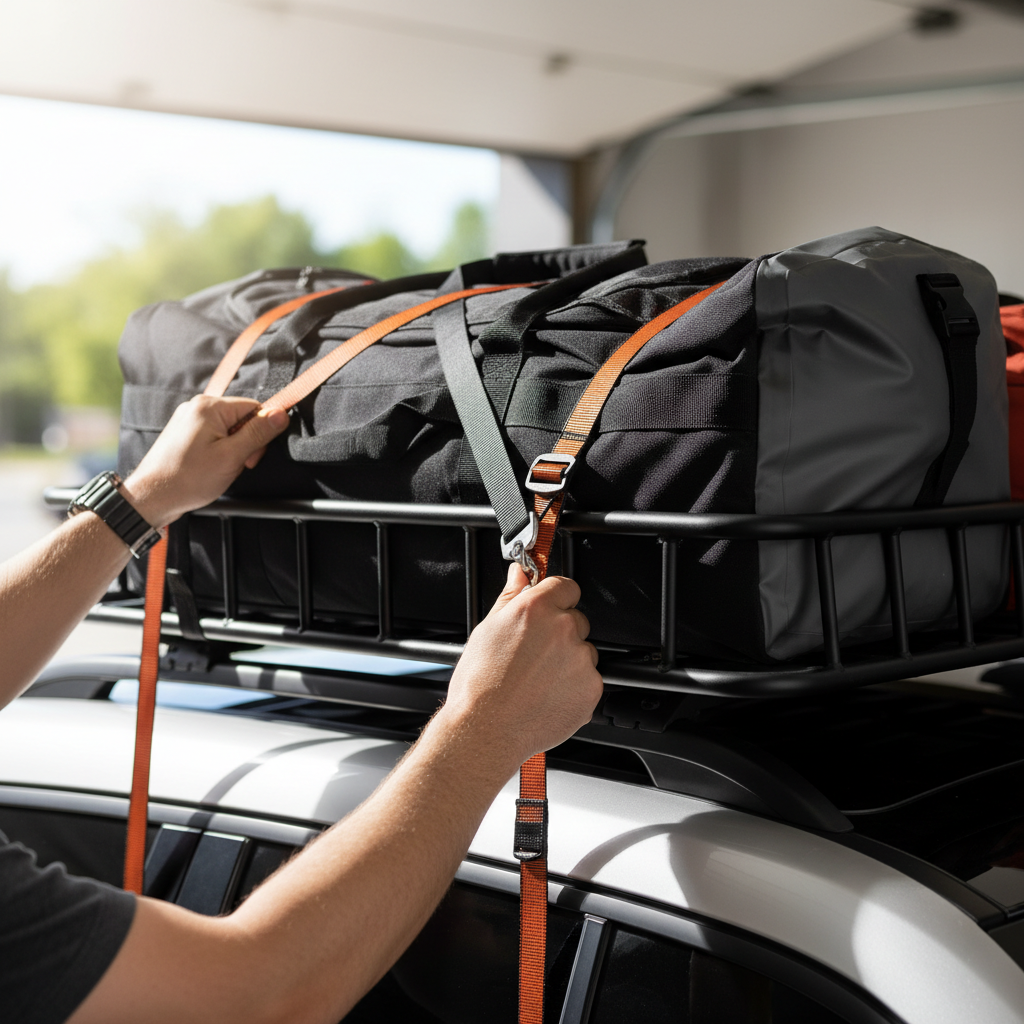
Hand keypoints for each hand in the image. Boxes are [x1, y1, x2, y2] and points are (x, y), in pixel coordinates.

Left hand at [121, 396, 288, 525]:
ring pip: (229, 429)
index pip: (254, 407)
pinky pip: (214, 436)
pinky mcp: (184, 433)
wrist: (153, 497)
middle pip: (242, 418)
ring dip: (233, 450)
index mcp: (210, 407)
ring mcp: (189, 419)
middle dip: (246, 443)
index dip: (261, 433)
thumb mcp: (232, 456)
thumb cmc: (187, 479)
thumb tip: (281, 414)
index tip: (252, 456)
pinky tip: (211, 466)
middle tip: (235, 464)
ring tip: (219, 468)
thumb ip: (259, 433)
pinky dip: (219, 451)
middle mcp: (197, 407)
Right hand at [439, 564, 602, 770]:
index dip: (557, 599)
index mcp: (538, 609)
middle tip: (536, 655)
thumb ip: (510, 596)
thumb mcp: (487, 629)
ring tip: (539, 680)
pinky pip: (589, 680)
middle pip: (577, 621)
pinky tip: (548, 695)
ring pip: (584, 652)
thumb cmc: (480, 684)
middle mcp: (564, 629)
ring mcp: (580, 659)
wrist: (486, 729)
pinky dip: (575, 687)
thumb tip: (519, 574)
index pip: (566, 586)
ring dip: (570, 661)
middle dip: (562, 634)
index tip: (551, 610)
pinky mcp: (591, 688)